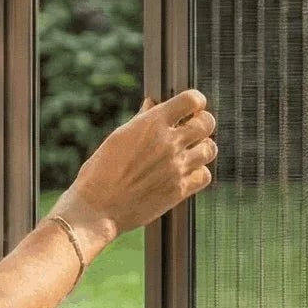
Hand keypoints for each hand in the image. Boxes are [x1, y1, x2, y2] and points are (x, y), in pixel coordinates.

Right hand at [54, 89, 217, 247]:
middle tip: (192, 128)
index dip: (195, 101)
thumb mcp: (118, 137)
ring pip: (210, 149)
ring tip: (190, 151)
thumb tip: (152, 104)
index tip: (191, 106)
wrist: (97, 208)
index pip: (191, 100)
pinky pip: (205, 175)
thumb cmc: (100, 171)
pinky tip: (186, 172)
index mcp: (152, 124)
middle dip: (202, 122)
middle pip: (207, 123)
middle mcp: (169, 143)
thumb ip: (141, 120)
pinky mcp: (180, 190)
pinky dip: (199, 172)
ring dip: (202, 147)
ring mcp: (177, 167)